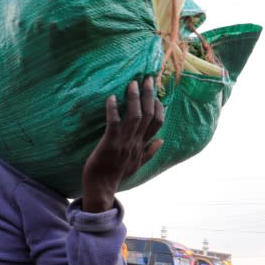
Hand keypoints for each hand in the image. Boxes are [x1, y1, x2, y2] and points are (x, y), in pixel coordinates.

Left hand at [81, 77, 164, 211]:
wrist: (101, 187)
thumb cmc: (116, 174)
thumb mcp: (138, 165)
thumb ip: (150, 152)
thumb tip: (162, 141)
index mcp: (143, 146)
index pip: (158, 123)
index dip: (159, 107)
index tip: (156, 94)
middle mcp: (136, 142)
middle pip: (149, 115)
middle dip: (149, 95)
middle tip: (147, 78)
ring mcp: (123, 142)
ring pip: (135, 117)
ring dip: (134, 98)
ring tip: (133, 83)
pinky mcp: (109, 143)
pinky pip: (113, 123)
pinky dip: (113, 110)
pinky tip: (112, 98)